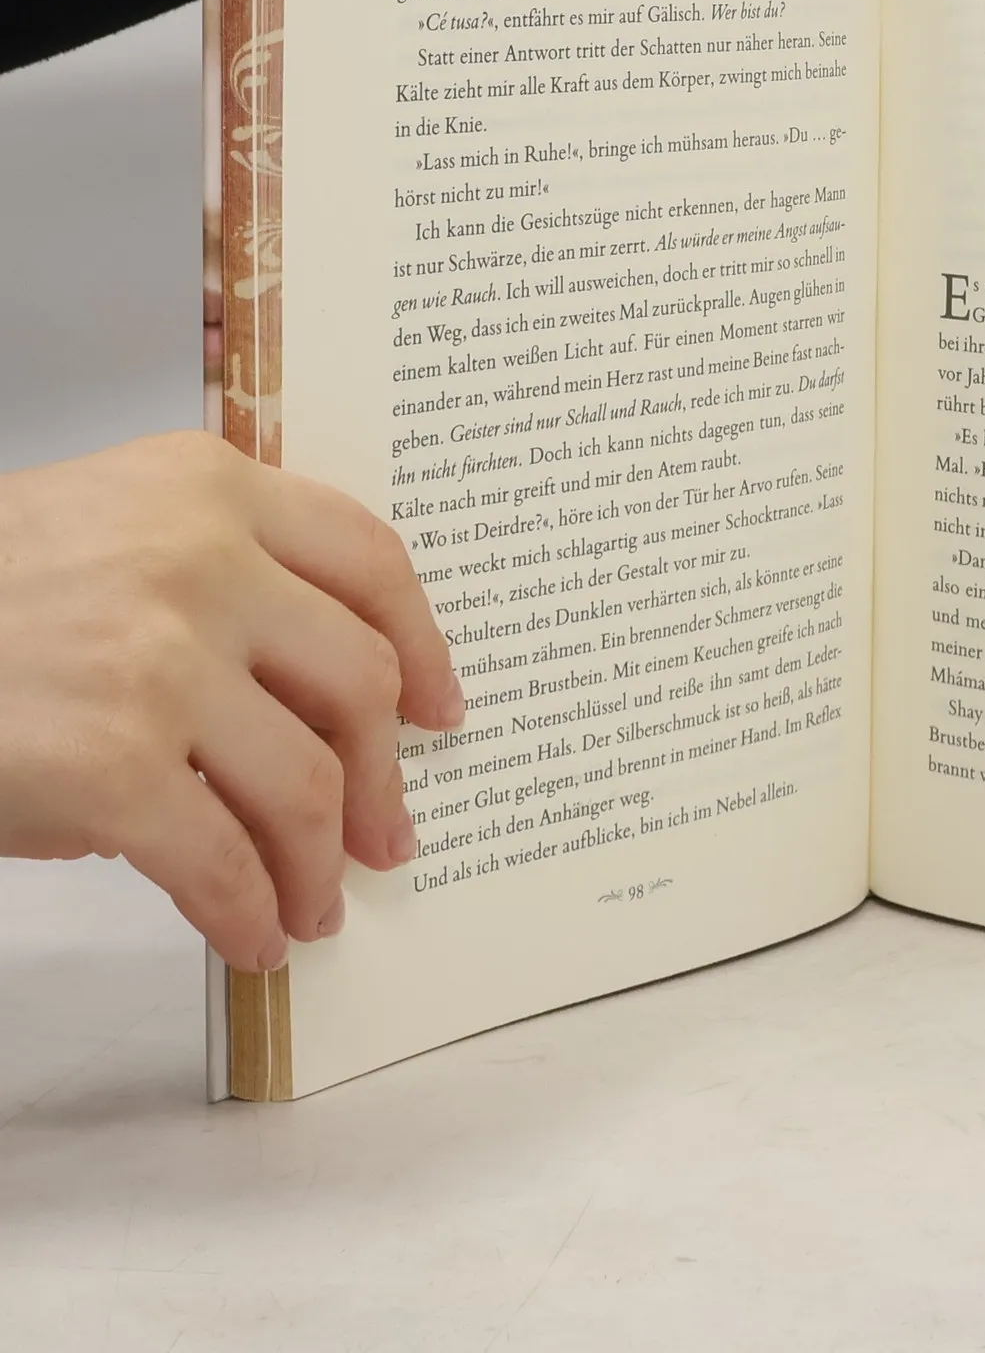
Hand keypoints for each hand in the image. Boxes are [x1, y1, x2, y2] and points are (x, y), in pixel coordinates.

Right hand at [0, 433, 462, 969]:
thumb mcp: (107, 526)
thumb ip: (224, 575)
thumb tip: (322, 704)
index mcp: (208, 485)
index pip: (369, 559)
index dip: (423, 646)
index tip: (440, 708)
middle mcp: (202, 560)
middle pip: (359, 680)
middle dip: (385, 776)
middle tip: (388, 836)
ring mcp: (161, 661)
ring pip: (308, 782)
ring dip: (320, 865)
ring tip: (314, 908)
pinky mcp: (110, 763)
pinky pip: (221, 859)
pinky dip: (248, 912)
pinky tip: (250, 937)